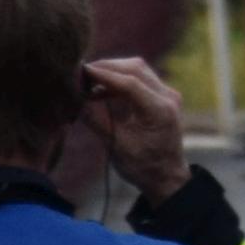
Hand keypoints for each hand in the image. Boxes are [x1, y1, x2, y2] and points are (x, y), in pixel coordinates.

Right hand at [83, 59, 190, 198]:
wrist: (166, 176)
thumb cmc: (142, 167)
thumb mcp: (116, 146)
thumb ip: (97, 121)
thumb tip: (75, 99)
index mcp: (160, 110)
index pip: (130, 83)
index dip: (103, 75)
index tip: (81, 71)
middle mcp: (168, 97)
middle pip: (136, 69)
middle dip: (107, 67)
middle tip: (81, 73)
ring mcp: (168, 95)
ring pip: (139, 71)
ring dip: (113, 72)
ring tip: (87, 83)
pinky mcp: (162, 97)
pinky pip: (140, 80)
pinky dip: (120, 82)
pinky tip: (99, 92)